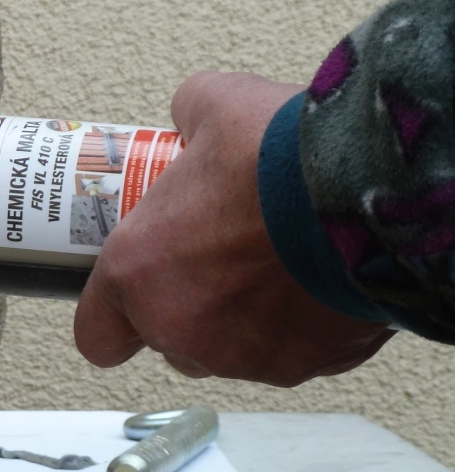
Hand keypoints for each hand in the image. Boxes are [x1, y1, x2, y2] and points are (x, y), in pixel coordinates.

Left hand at [74, 71, 394, 386]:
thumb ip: (188, 119)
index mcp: (139, 274)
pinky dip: (301, 327)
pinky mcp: (312, 365)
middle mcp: (185, 329)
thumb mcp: (215, 106)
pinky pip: (294, 353)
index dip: (112, 318)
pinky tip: (316, 280)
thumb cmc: (281, 154)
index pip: (96, 335)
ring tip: (272, 268)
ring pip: (231, 354)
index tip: (131, 294)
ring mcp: (249, 356)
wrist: (375, 190)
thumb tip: (191, 120)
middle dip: (186, 308)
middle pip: (169, 342)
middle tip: (215, 259)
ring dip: (242, 321)